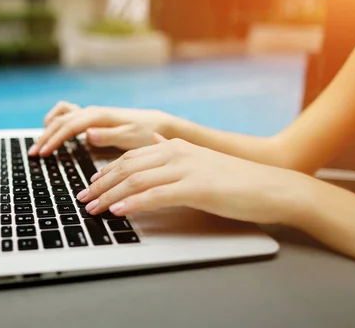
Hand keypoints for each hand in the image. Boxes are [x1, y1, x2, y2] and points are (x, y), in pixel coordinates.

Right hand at [28, 101, 177, 156]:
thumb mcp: (131, 137)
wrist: (158, 124)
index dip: (53, 139)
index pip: (69, 126)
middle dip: (45, 137)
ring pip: (61, 116)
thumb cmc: (146, 133)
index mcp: (98, 116)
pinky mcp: (92, 119)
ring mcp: (91, 114)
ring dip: (48, 128)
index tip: (42, 153)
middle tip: (33, 153)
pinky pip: (68, 115)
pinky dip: (57, 122)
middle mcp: (92, 112)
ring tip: (41, 144)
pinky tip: (54, 133)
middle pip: (60, 121)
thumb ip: (108, 136)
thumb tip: (87, 134)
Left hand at [78, 134, 307, 225]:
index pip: (130, 157)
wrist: (272, 186)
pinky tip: (118, 212)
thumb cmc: (235, 179)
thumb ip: (174, 152)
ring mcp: (186, 168)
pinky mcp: (196, 188)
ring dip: (109, 196)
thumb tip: (154, 142)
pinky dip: (133, 204)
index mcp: (174, 146)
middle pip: (126, 167)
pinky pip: (156, 195)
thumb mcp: (199, 160)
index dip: (106, 172)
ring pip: (136, 181)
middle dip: (100, 184)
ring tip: (92, 209)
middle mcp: (176, 152)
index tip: (89, 185)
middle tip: (82, 199)